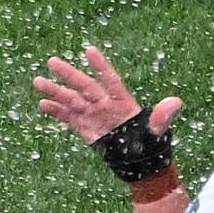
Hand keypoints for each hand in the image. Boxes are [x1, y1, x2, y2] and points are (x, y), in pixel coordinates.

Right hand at [34, 44, 182, 144]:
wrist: (142, 161)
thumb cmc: (153, 142)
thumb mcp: (159, 129)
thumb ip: (162, 115)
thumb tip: (176, 102)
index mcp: (122, 101)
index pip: (110, 80)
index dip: (100, 66)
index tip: (89, 50)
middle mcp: (105, 105)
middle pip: (84, 86)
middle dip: (68, 75)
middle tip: (52, 61)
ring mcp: (94, 116)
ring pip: (72, 101)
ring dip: (55, 92)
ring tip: (37, 81)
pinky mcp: (87, 129)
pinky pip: (69, 119)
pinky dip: (56, 112)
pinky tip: (42, 105)